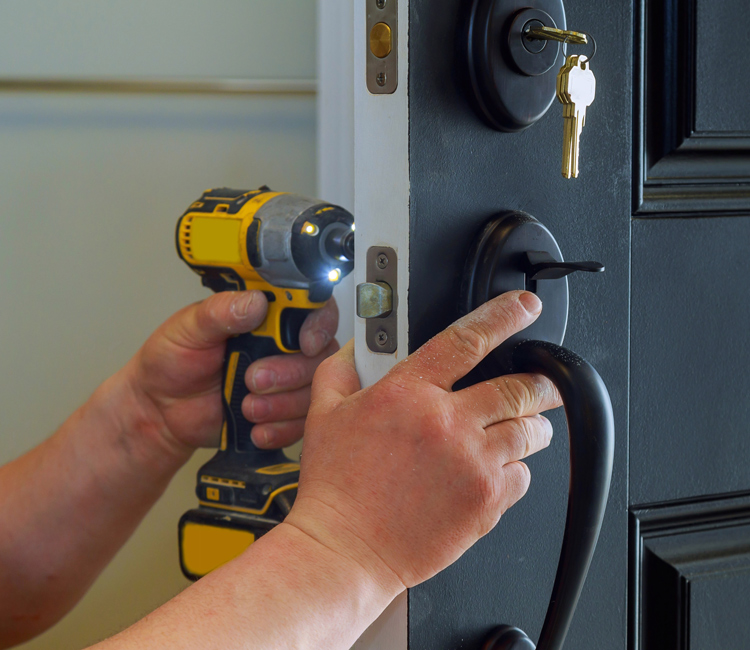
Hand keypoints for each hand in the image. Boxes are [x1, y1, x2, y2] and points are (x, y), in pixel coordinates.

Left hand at [123, 290, 338, 455]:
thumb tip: (255, 302)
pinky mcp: (282, 413)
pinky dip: (280, 429)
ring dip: (283, 404)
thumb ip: (221, 312)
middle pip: (319, 356)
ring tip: (247, 407)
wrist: (159, 410)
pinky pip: (301, 424)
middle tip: (253, 379)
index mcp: (265, 316)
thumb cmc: (171, 361)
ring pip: (313, 392)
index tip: (304, 343)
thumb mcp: (188, 328)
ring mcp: (285, 381)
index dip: (318, 325)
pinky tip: (255, 428)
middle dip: (289, 373)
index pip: (313, 309)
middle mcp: (282, 346)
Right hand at [284, 291, 561, 590]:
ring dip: (532, 424)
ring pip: (530, 430)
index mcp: (408, 393)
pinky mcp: (486, 502)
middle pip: (518, 386)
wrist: (344, 549)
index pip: (467, 339)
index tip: (524, 308)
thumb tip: (357, 348)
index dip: (504, 316)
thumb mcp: (324, 415)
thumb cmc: (335, 488)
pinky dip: (517, 469)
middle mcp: (447, 423)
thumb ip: (342, 370)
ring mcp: (472, 463)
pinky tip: (495, 469)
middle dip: (540, 380)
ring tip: (523, 427)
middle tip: (543, 381)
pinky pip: (524, 476)